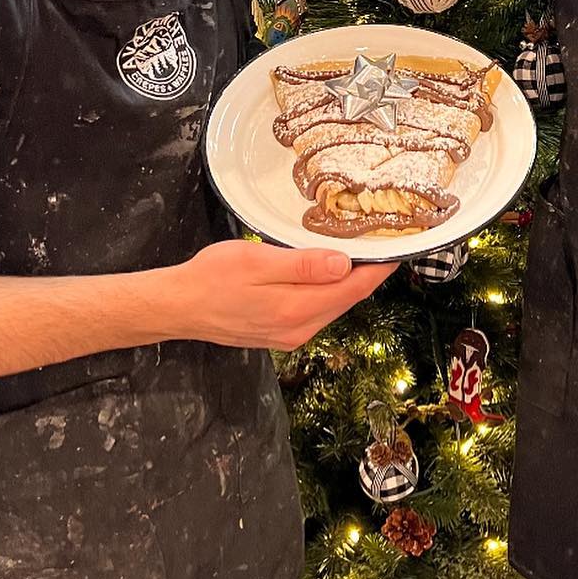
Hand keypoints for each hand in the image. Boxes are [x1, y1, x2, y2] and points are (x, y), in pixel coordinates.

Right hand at [162, 240, 397, 350]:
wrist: (179, 307)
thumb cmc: (211, 278)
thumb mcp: (256, 261)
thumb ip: (302, 265)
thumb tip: (344, 265)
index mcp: (295, 310)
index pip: (353, 289)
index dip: (379, 268)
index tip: (398, 246)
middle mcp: (299, 329)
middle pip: (348, 300)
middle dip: (369, 273)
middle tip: (383, 242)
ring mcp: (290, 336)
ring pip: (334, 307)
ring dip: (350, 283)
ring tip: (361, 253)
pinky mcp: (281, 335)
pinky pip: (317, 312)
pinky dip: (330, 293)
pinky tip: (328, 273)